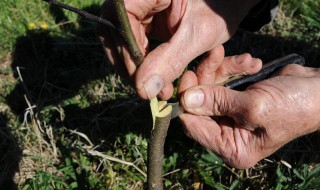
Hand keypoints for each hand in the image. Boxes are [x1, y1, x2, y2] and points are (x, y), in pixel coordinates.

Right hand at [98, 0, 258, 98]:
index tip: (140, 81)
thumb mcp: (198, 33)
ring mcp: (139, 7)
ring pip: (121, 40)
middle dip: (129, 63)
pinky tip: (155, 76)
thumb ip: (171, 60)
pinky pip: (133, 41)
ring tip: (154, 88)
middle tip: (145, 90)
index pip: (121, 20)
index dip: (127, 52)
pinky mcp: (144, 19)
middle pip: (115, 31)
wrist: (228, 4)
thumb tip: (144, 90)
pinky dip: (142, 61)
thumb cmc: (220, 9)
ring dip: (135, 66)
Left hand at [178, 64, 319, 168]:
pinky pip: (224, 80)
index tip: (188, 77)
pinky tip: (253, 63)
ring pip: (211, 87)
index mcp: (232, 147)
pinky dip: (235, 68)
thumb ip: (217, 103)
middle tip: (215, 56)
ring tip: (248, 60)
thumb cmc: (293, 106)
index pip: (195, 126)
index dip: (188, 103)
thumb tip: (186, 99)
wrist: (319, 90)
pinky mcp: (237, 96)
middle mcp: (228, 133)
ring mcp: (232, 114)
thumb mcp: (254, 107)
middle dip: (207, 77)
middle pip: (200, 104)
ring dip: (225, 69)